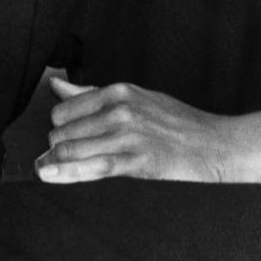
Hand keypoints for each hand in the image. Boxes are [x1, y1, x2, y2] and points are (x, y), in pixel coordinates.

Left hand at [34, 76, 237, 184]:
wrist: (213, 144)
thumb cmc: (175, 122)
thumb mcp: (136, 98)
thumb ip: (92, 94)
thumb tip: (55, 86)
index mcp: (119, 91)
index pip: (65, 109)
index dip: (59, 127)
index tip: (64, 136)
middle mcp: (120, 110)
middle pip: (63, 131)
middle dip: (57, 146)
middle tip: (62, 156)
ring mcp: (127, 135)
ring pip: (71, 149)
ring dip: (55, 161)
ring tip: (49, 168)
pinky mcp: (136, 161)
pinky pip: (92, 167)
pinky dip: (65, 172)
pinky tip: (47, 174)